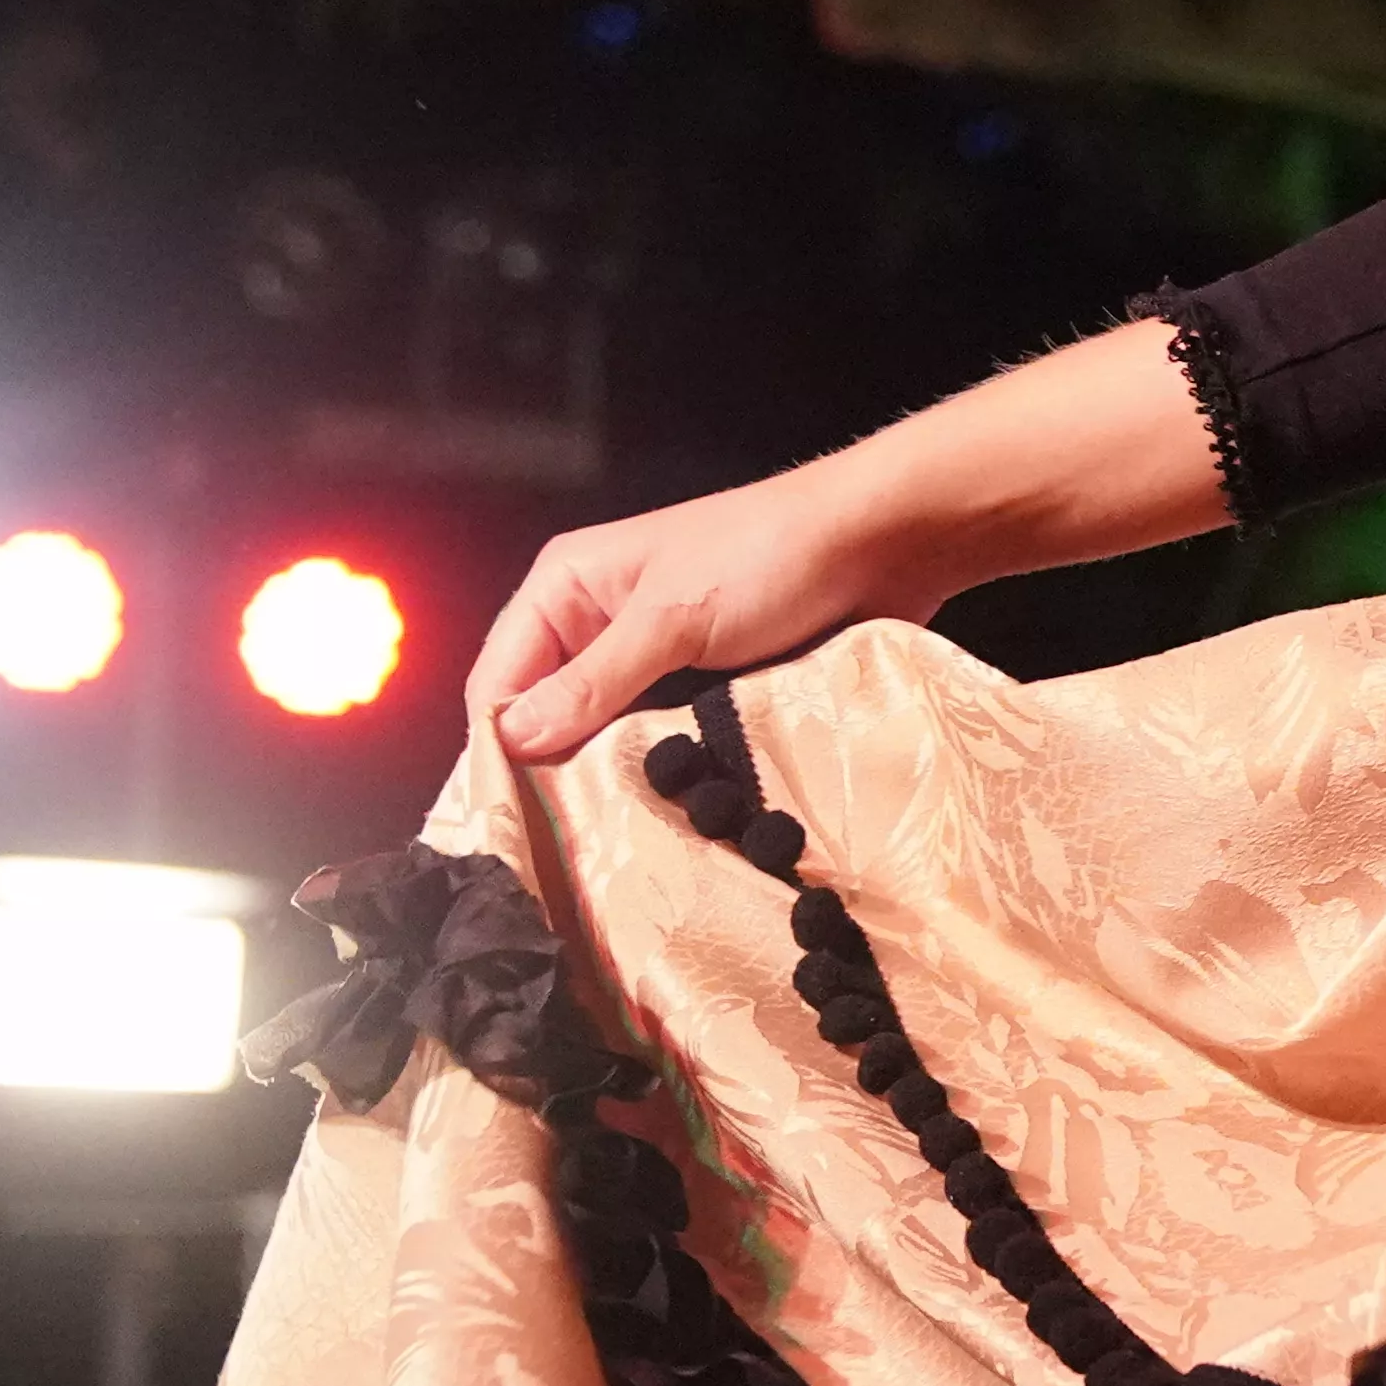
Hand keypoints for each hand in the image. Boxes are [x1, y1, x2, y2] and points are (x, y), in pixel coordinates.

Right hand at [463, 320, 1229, 765]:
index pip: (499, 682)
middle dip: (555, 771)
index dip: (499, 749)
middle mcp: (599, 621)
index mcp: (567, 587)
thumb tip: (514, 739)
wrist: (886, 539)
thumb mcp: (674, 620)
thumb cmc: (774, 555)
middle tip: (564, 846)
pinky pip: (667, 737)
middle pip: (549, 714)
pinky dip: (666, 768)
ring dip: (614, 776)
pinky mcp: (709, 682)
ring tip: (614, 838)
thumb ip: (596, 681)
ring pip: (608, 734)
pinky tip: (672, 811)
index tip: (509, 823)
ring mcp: (656, 655)